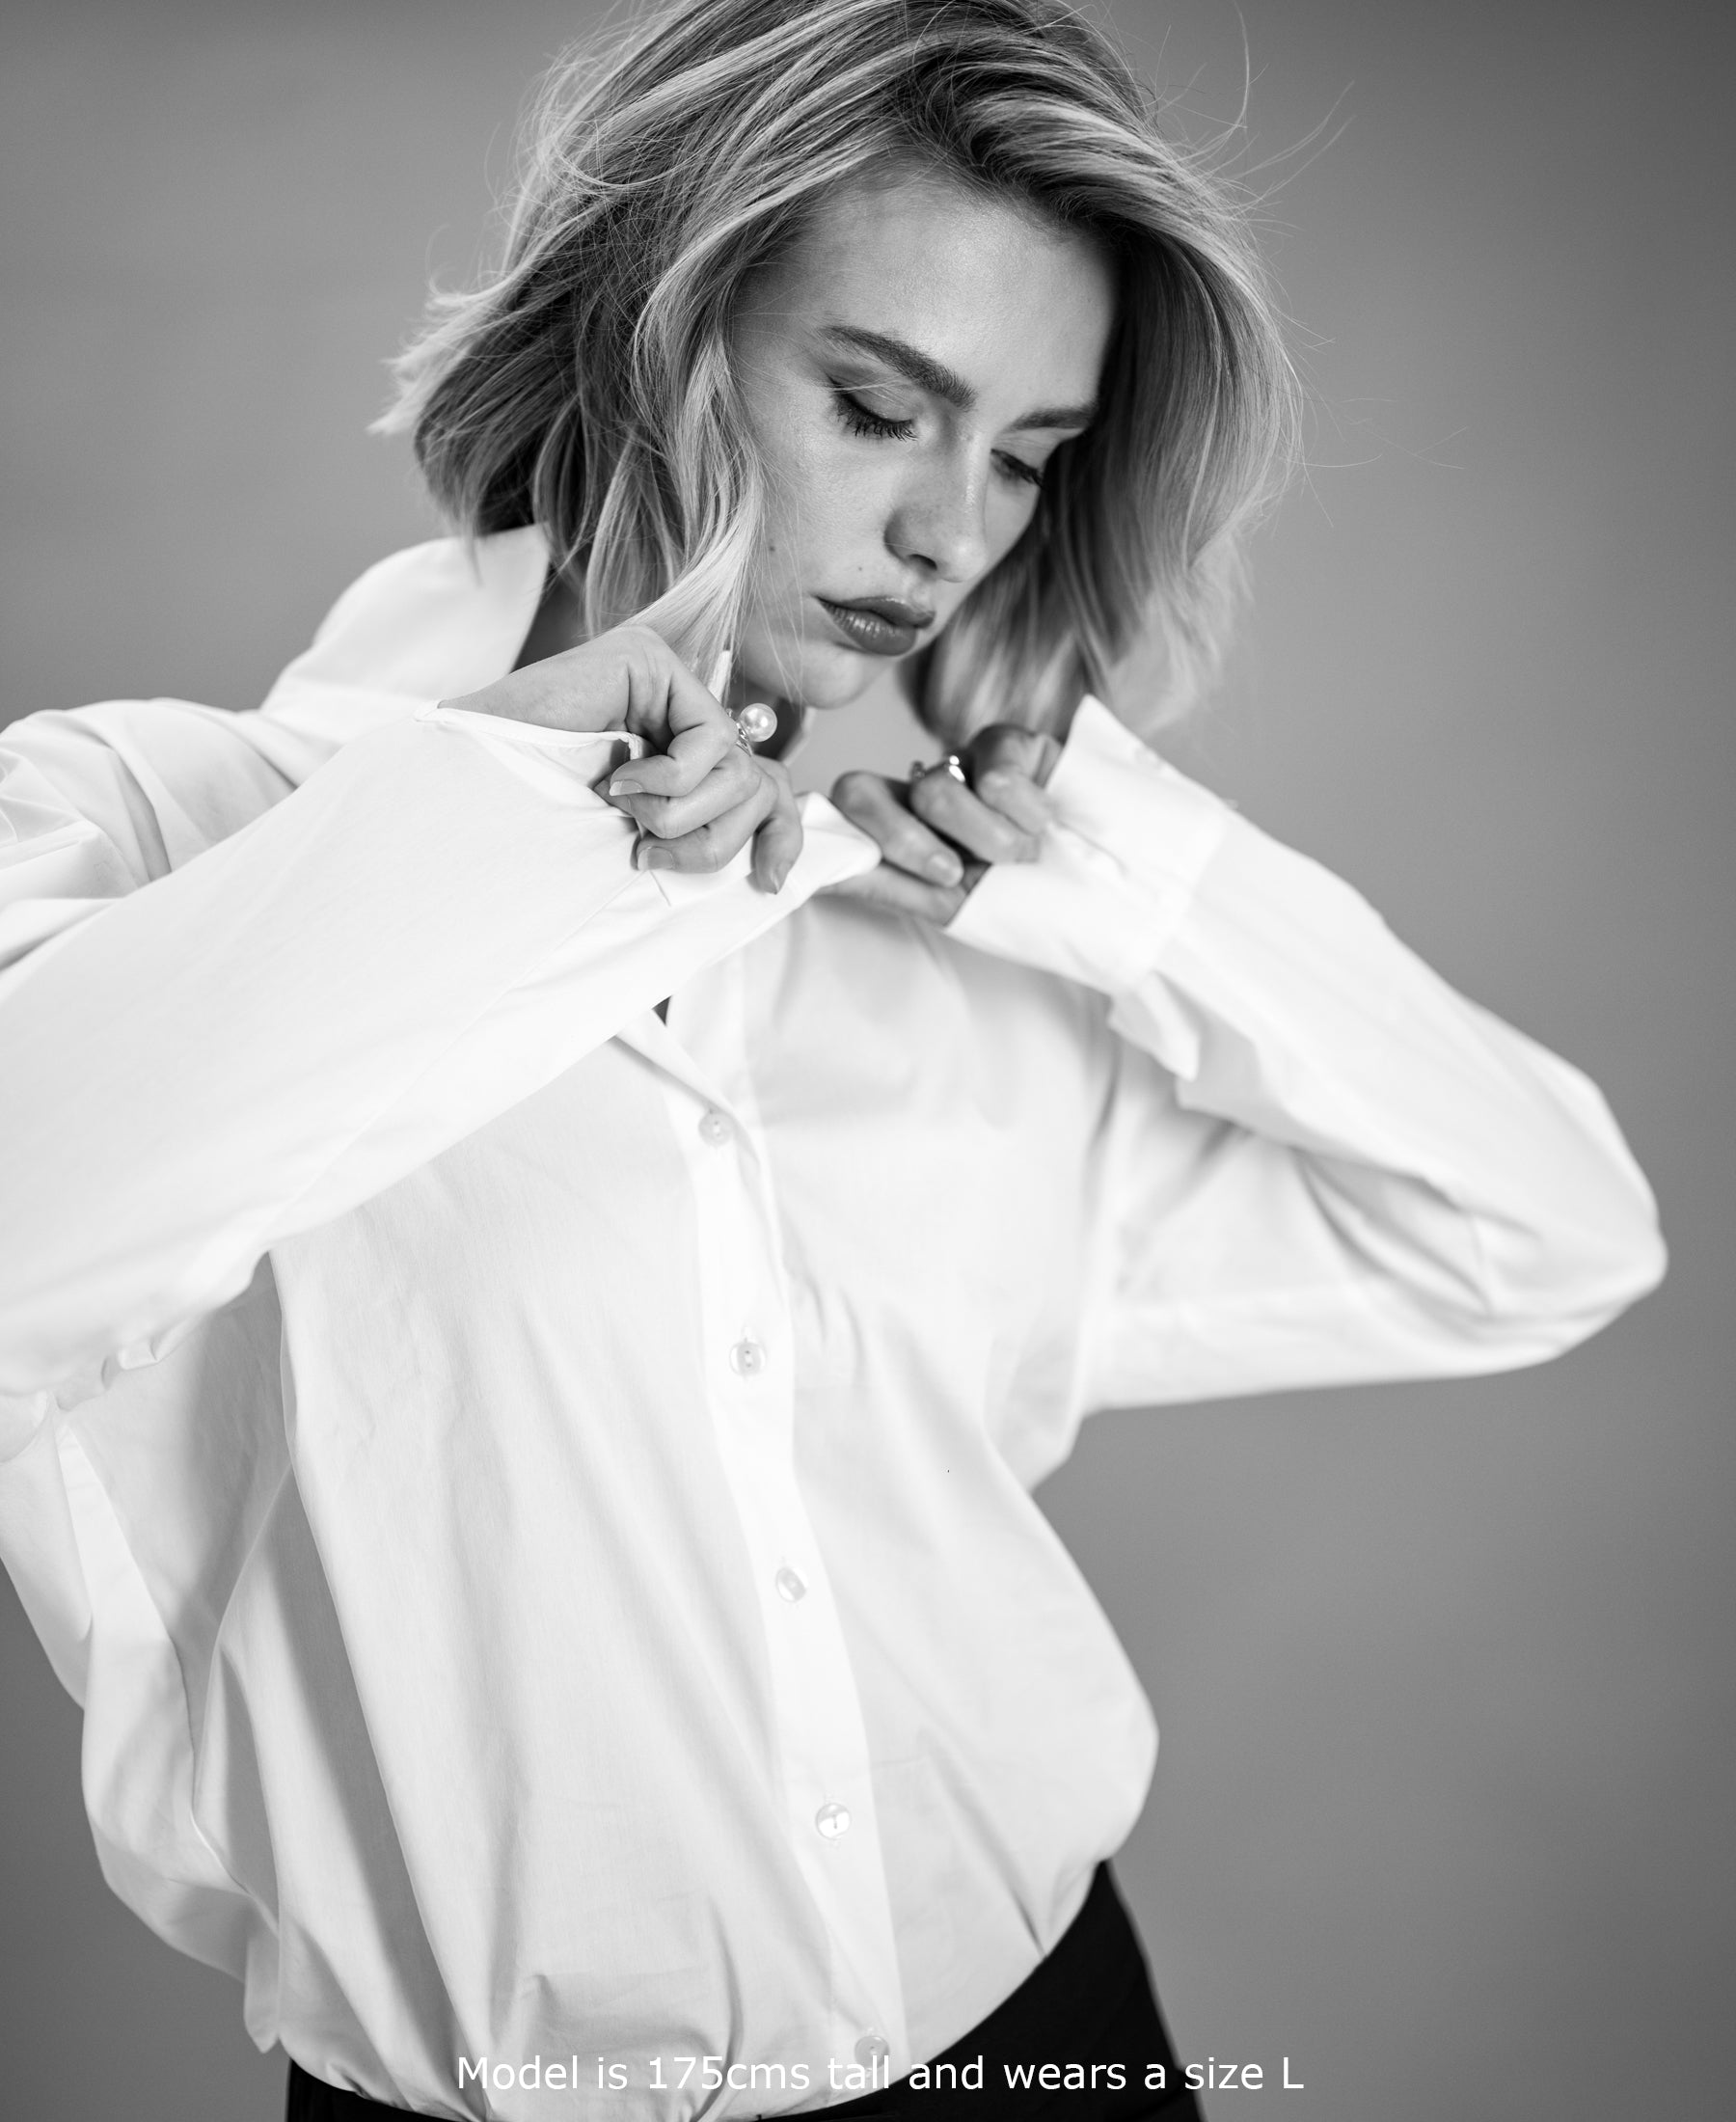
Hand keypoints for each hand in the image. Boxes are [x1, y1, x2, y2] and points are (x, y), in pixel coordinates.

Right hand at [442, 625, 801, 891]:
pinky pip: (711, 739)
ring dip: (679, 814)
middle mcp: (674, 710)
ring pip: (739, 769)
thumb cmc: (543, 831)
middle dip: (710, 840)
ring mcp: (663, 678)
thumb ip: (699, 837)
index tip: (770, 884)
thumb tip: (778, 873)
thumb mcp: (641, 845)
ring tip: (621, 810)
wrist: (476, 802)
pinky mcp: (650, 658)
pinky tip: (618, 779)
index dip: (781, 836)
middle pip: (755, 785)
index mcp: (673, 751)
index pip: (763, 786)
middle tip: (647, 849)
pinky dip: (670, 780)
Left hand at [824, 723, 1061, 922]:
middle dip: (904, 844)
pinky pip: (994, 772)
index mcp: (899, 831)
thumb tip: (814, 874)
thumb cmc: (1031, 903)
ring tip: (1023, 858)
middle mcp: (920, 791)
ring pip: (935, 790)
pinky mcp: (1009, 741)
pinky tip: (1047, 821)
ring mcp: (961, 761)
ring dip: (987, 841)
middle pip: (862, 791)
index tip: (862, 870)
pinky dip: (1025, 811)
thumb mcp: (952, 907)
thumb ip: (885, 884)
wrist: (1114, 893)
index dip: (841, 836)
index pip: (842, 815)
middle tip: (954, 875)